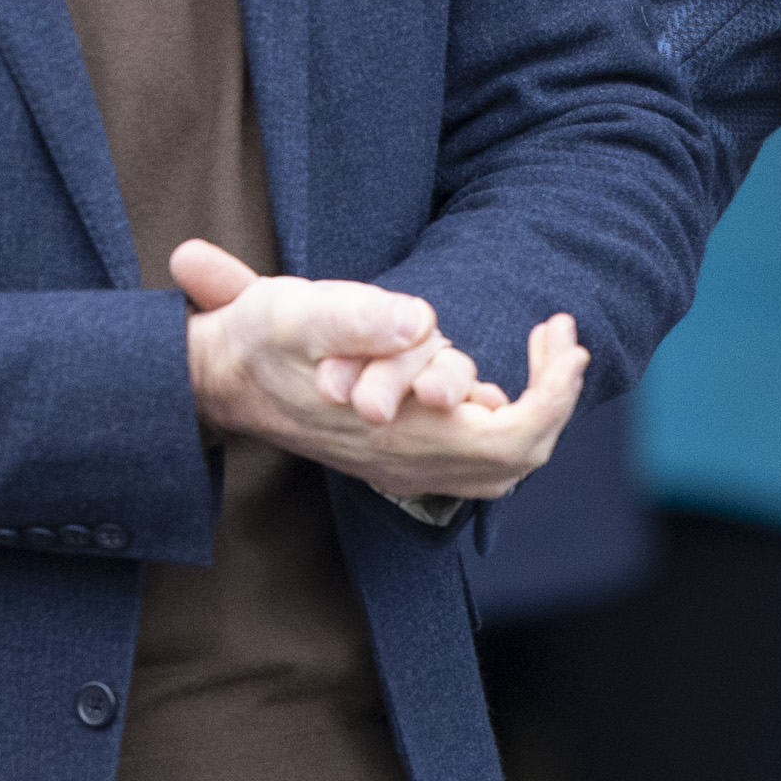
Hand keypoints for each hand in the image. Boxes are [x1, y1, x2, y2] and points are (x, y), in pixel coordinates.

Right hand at [170, 240, 587, 502]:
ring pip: (502, 463)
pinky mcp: (399, 458)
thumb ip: (358, 317)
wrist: (216, 377)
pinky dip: (504, 420)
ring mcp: (405, 468)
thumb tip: (419, 322)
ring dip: (536, 409)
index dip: (554, 394)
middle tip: (563, 335)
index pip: (511, 440)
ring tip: (546, 349)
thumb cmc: (261, 340)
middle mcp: (409, 467)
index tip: (564, 335)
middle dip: (556, 395)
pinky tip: (494, 378)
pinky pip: (476, 458)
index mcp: (398, 439)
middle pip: (520, 456)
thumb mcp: (298, 311)